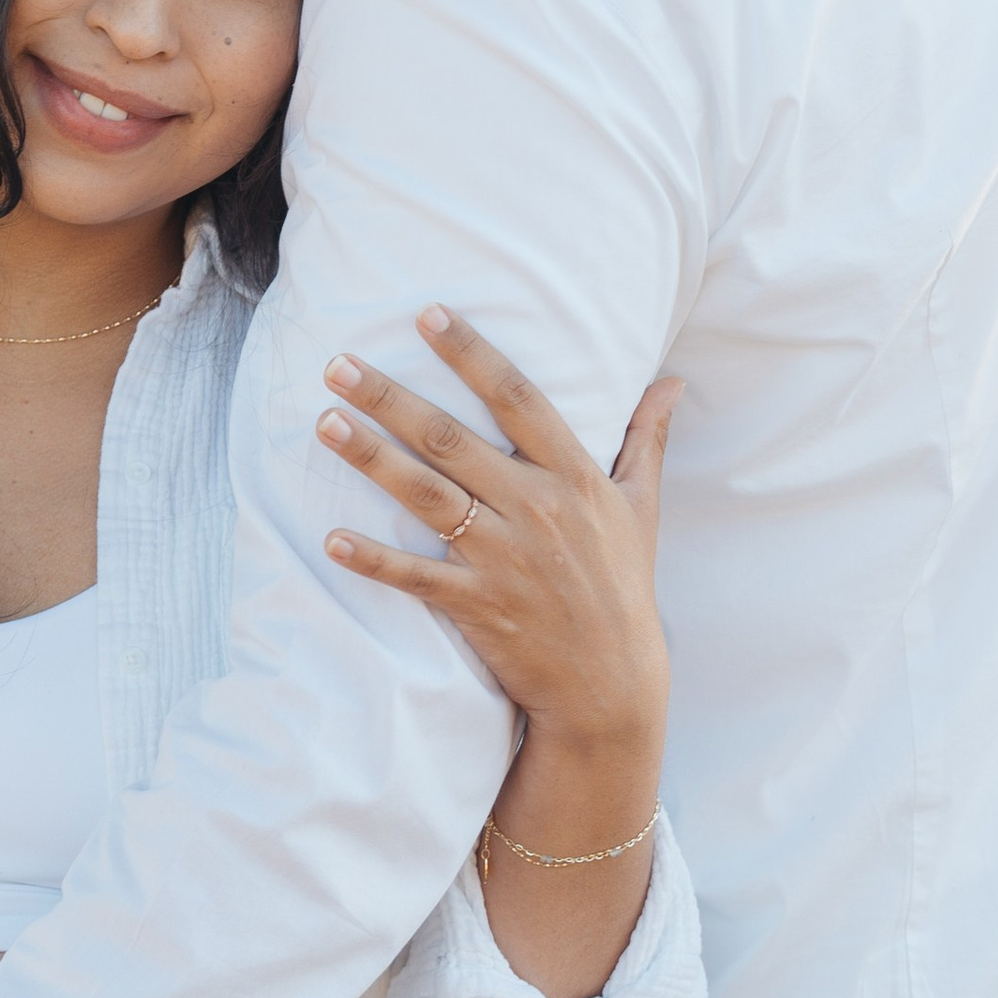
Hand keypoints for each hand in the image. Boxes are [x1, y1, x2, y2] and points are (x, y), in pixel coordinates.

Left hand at [316, 307, 678, 759]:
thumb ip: (647, 437)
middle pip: (452, 440)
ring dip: (371, 458)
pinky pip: (416, 578)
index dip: (472, 354)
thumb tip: (672, 380)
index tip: (428, 314)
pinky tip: (332, 538)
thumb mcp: (641, 507)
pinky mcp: (478, 605)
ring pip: (426, 496)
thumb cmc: (622, 586)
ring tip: (325, 422)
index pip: (519, 398)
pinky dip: (373, 560)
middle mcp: (536, 508)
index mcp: (575, 477)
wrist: (613, 683)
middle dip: (392, 398)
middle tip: (339, 363)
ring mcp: (504, 558)